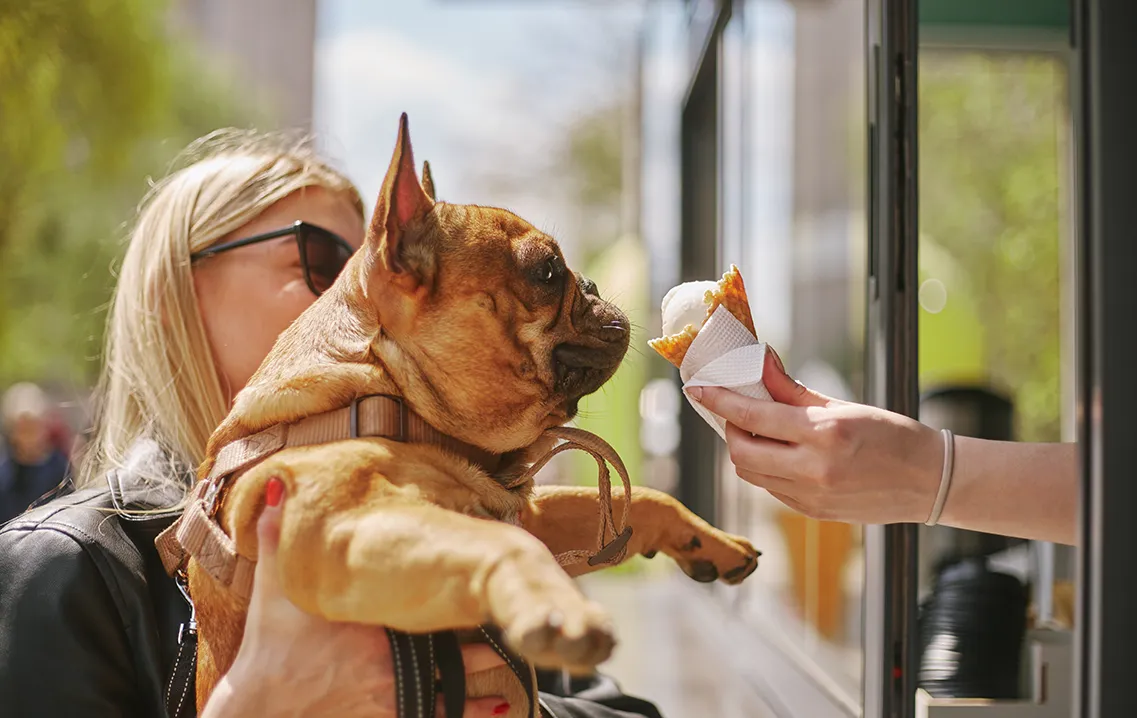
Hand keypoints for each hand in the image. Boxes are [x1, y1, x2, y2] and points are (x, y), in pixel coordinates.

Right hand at [202, 479, 510, 717]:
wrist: (259, 709)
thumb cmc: (270, 648)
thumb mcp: (273, 590)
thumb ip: (277, 538)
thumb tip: (279, 485)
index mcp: (373, 625)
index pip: (428, 602)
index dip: (461, 590)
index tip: (490, 574)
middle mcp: (392, 664)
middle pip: (454, 647)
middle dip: (488, 636)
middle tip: (522, 618)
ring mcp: (392, 696)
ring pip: (456, 687)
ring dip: (490, 678)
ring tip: (525, 664)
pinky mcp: (388, 717)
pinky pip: (439, 716)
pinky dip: (473, 713)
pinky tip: (505, 708)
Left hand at [689, 348, 943, 524]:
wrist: (929, 481)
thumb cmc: (891, 435)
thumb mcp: (841, 404)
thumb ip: (792, 390)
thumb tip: (760, 364)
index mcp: (823, 433)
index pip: (754, 416)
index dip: (720, 400)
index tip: (698, 388)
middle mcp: (813, 468)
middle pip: (741, 451)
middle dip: (730, 428)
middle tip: (737, 411)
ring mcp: (811, 496)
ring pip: (751, 473)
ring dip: (744, 450)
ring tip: (757, 430)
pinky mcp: (812, 512)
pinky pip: (770, 488)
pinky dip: (765, 468)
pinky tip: (778, 453)